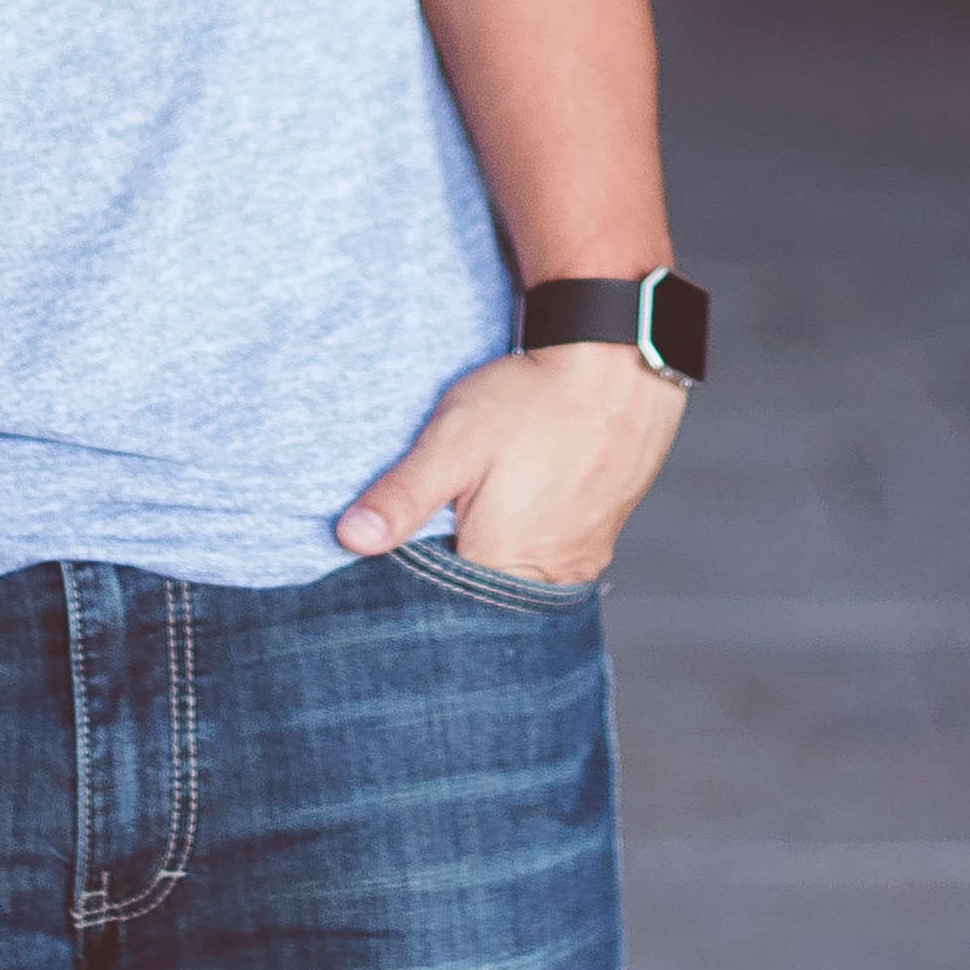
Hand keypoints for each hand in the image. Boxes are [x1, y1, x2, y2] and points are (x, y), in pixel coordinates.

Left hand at [334, 343, 687, 584]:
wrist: (619, 363)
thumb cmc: (533, 399)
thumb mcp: (454, 439)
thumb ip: (403, 495)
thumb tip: (350, 539)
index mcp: (504, 567)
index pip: (443, 607)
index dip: (414, 583)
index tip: (396, 551)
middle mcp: (549, 577)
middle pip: (484, 596)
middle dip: (454, 568)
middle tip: (441, 518)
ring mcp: (581, 560)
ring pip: (518, 576)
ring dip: (491, 555)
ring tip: (478, 509)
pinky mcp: (600, 537)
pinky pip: (551, 559)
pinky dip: (526, 541)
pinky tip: (514, 504)